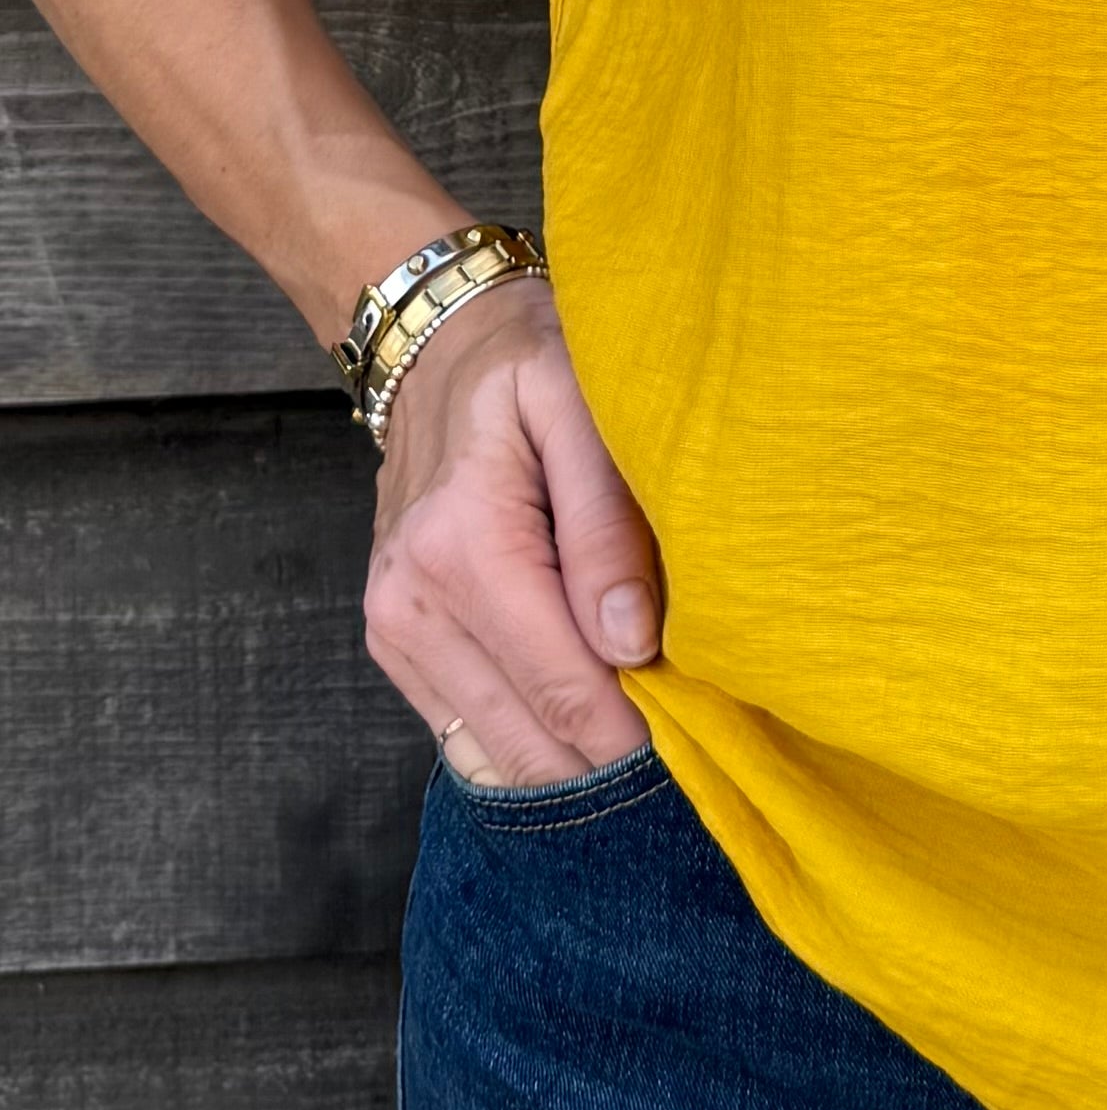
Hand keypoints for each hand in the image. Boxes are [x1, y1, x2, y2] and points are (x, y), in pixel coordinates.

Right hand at [362, 274, 660, 786]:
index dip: (643, 732)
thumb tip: (632, 642)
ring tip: (644, 722)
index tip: (708, 732)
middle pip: (533, 744)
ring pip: (497, 757)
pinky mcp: (396, 645)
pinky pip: (467, 737)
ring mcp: (395, 631)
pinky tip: (584, 713)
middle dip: (613, 757)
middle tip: (690, 732)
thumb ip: (607, 525)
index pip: (566, 691)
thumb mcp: (583, 410)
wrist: (440, 348)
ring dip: (573, 761)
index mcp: (464, 548)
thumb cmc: (530, 367)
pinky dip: (530, 743)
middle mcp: (413, 604)